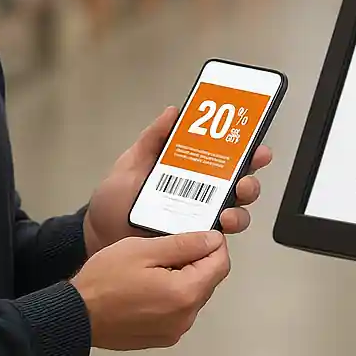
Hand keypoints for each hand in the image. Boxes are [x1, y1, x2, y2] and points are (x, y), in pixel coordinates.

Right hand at [71, 231, 230, 349]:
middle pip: (209, 280)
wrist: (76, 315)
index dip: (212, 244)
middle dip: (195, 260)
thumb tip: (212, 240)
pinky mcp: (163, 336)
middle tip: (164, 249)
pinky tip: (146, 287)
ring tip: (150, 269)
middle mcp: (186, 317)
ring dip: (182, 278)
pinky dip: (171, 295)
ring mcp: (175, 330)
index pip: (221, 263)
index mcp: (185, 293)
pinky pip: (179, 310)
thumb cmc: (103, 282)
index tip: (196, 234)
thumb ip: (184, 244)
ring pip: (194, 294)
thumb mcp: (143, 250)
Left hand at [83, 106, 272, 256]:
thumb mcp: (131, 163)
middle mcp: (203, 195)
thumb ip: (153, 139)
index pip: (226, 158)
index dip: (247, 149)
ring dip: (241, 208)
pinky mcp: (195, 243)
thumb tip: (173, 112)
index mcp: (191, 171)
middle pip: (240, 184)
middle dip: (250, 180)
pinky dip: (224, 233)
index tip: (256, 144)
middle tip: (245, 179)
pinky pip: (218, 240)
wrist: (99, 237)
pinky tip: (218, 226)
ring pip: (236, 212)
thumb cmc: (114, 202)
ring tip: (231, 207)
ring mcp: (200, 220)